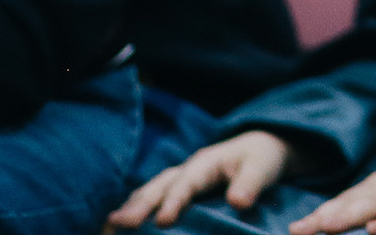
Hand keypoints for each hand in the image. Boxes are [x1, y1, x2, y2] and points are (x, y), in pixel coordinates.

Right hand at [107, 130, 292, 227]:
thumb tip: (239, 202)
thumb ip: (251, 184)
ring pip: (151, 190)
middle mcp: (188, 168)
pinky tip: (124, 223)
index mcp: (206, 162)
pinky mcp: (178, 188)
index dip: (174, 201)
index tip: (163, 221)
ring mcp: (180, 177)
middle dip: (140, 204)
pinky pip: (154, 196)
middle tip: (119, 223)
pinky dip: (138, 207)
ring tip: (112, 225)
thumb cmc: (262, 158)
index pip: (187, 182)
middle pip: (160, 185)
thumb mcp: (263, 168)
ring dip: (133, 206)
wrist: (260, 148)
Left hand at [285, 153, 375, 234]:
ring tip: (327, 226)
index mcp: (373, 188)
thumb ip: (363, 207)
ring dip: (350, 215)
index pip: (341, 202)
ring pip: (373, 204)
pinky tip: (375, 230)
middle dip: (325, 216)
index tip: (295, 229)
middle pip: (351, 202)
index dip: (317, 216)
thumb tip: (328, 221)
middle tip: (300, 230)